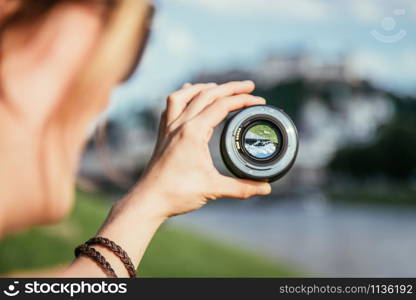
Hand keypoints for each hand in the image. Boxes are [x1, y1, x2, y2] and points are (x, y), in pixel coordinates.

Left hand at [129, 81, 271, 217]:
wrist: (149, 200)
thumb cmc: (177, 193)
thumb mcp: (213, 188)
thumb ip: (242, 187)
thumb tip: (266, 188)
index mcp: (193, 132)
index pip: (222, 105)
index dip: (243, 100)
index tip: (259, 101)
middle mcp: (179, 124)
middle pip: (207, 93)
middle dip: (231, 87)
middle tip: (249, 86)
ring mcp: (169, 127)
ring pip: (186, 95)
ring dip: (206, 87)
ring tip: (220, 87)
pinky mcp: (163, 134)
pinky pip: (171, 105)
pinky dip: (184, 96)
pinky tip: (190, 97)